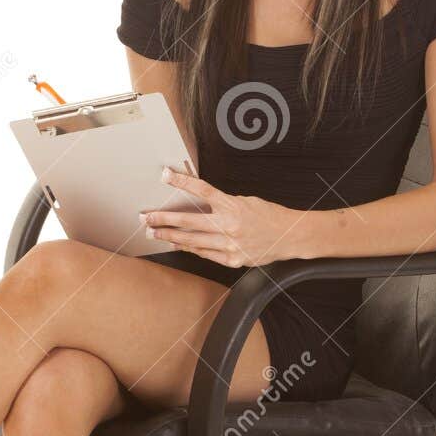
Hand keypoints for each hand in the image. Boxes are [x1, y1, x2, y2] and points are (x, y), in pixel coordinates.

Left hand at [140, 167, 308, 267]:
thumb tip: (201, 202)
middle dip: (164, 219)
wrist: (289, 236)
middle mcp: (229, 226)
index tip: (165, 175)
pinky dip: (190, 248)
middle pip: (188, 222)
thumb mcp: (246, 201)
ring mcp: (229, 245)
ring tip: (155, 233)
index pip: (201, 190)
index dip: (181, 181)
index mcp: (232, 206)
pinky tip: (178, 245)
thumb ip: (223, 203)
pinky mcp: (231, 259)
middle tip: (146, 218)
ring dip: (170, 237)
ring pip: (192, 241)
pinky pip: (204, 254)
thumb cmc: (268, 216)